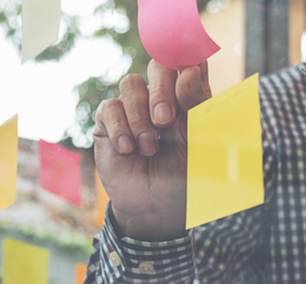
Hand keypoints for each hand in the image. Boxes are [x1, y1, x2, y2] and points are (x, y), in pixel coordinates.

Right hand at [94, 60, 211, 240]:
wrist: (155, 207)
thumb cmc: (182, 175)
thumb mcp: (196, 143)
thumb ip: (195, 106)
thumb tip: (190, 70)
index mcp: (189, 98)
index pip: (190, 63)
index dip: (188, 55)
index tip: (190, 66)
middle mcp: (161, 97)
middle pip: (158, 65)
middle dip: (161, 89)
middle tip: (164, 121)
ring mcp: (134, 108)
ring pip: (130, 84)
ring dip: (140, 117)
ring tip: (149, 148)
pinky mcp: (109, 122)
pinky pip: (110, 107)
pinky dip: (120, 128)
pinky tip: (127, 150)